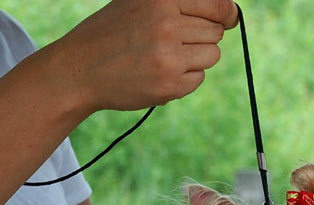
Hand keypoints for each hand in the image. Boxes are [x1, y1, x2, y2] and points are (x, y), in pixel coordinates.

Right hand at [51, 0, 238, 113]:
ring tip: (168, 55)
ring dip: (197, 57)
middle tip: (174, 41)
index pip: (215, 5)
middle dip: (202, 36)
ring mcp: (170, 56)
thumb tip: (227, 11)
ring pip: (212, 55)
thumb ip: (178, 4)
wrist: (81, 69)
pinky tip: (161, 72)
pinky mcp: (171, 84)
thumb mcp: (140, 4)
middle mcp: (167, 25)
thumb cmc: (114, 33)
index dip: (226, 13)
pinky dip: (186, 77)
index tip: (229, 18)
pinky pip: (199, 78)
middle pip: (215, 31)